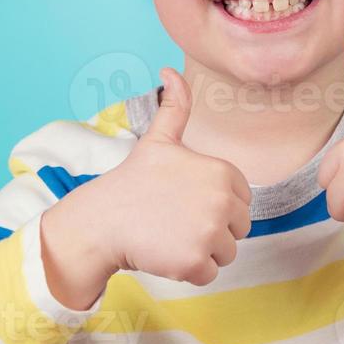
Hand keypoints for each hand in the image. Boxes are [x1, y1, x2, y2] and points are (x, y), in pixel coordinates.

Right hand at [42, 67, 251, 307]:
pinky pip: (210, 274)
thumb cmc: (133, 182)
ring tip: (170, 235)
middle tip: (176, 221)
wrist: (102, 221)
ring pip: (226, 253)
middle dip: (211, 230)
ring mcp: (210, 232)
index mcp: (223, 172)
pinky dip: (189, 271)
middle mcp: (222, 201)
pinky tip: (165, 253)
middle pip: (238, 230)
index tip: (184, 202)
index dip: (214, 206)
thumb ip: (176, 107)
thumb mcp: (159, 140)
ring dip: (201, 251)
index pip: (241, 203)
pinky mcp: (196, 262)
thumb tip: (171, 69)